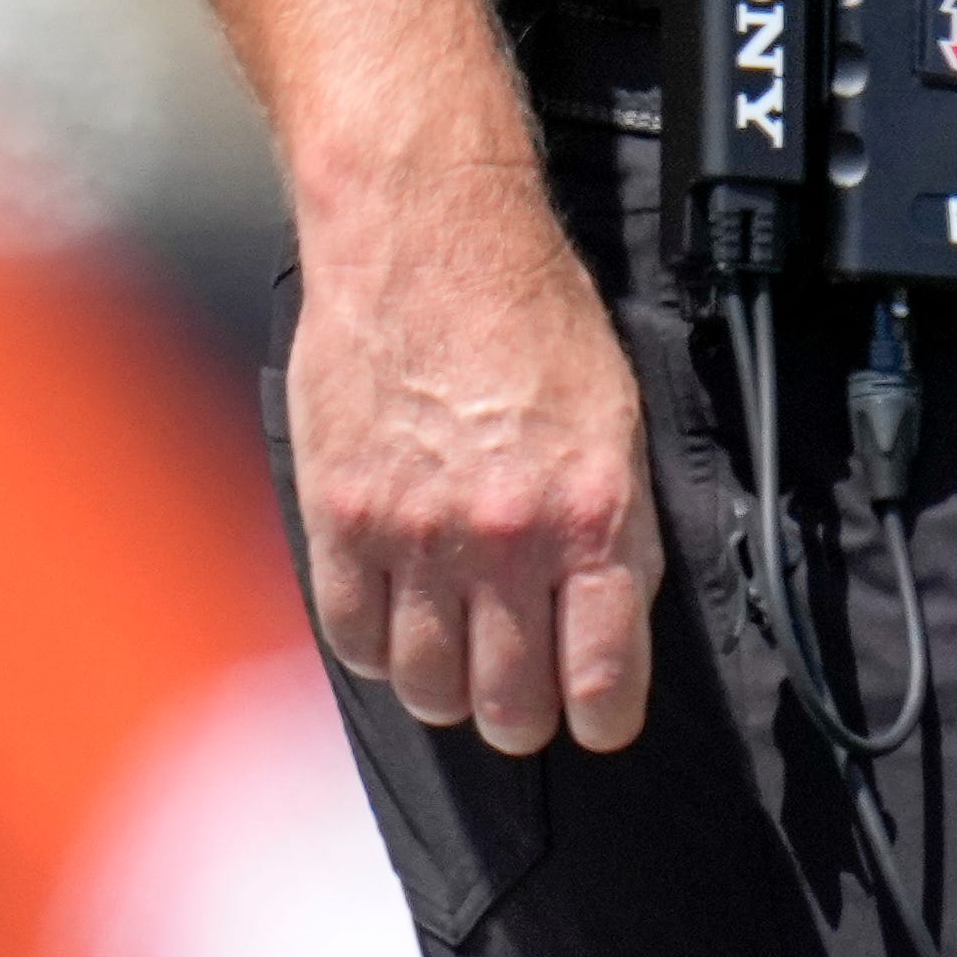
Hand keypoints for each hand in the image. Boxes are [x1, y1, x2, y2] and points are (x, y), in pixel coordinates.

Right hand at [286, 150, 660, 756]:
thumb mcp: (614, 421)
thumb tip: (609, 627)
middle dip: (521, 715)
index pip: (604, 682)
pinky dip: (375, 646)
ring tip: (453, 650)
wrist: (427, 238)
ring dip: (446, 685)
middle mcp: (506, 539)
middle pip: (509, 706)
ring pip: (428, 687)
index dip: (601, 718)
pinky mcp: (341, 517)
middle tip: (519, 693)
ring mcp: (415, 536)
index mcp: (593, 515)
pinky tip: (394, 616)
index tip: (593, 717)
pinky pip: (353, 639)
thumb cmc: (527, 315)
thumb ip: (614, 530)